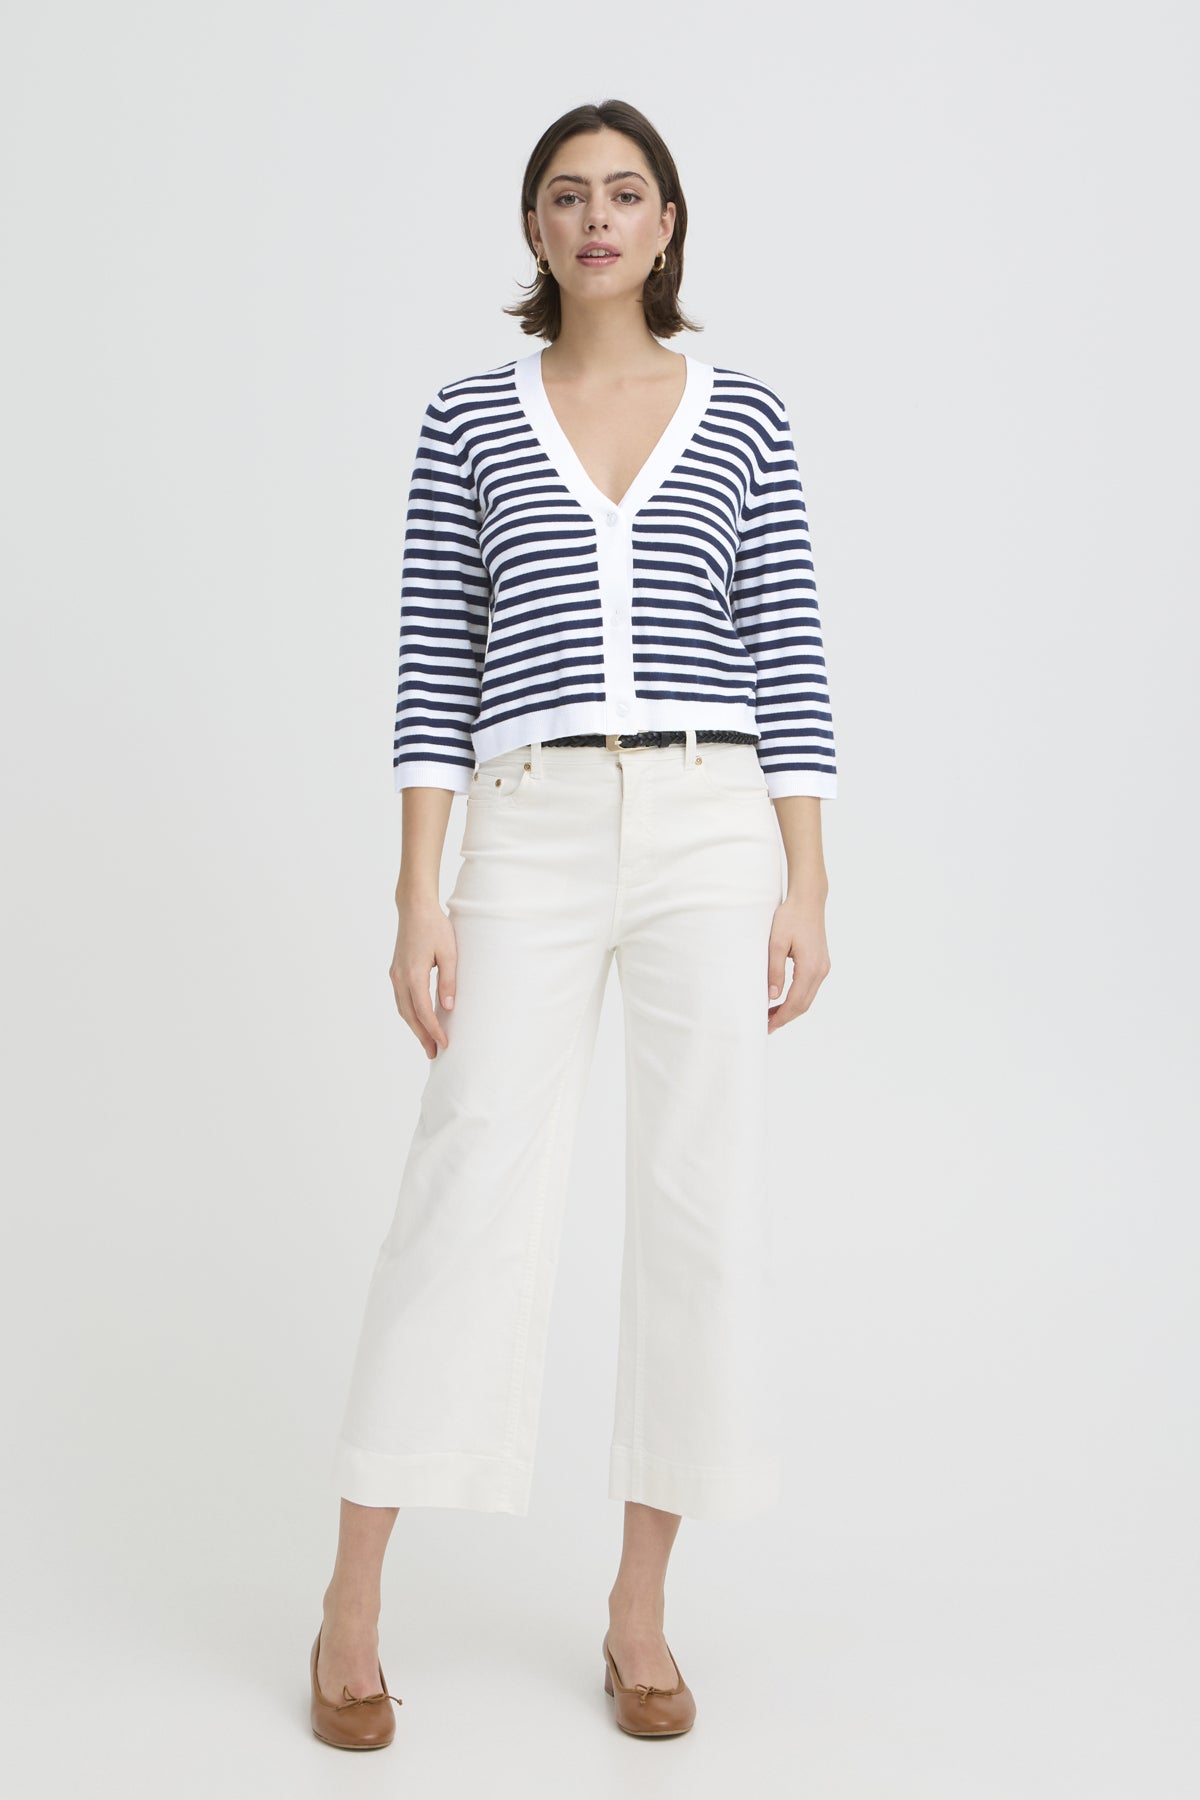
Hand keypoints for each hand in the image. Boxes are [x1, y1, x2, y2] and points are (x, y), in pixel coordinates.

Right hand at [390, 894, 458, 1057]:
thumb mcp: (449, 953)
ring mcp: (396, 975)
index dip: (434, 1030)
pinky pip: (401, 999)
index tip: (444, 1044)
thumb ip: (448, 982)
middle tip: (434, 1053)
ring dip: (414, 1027)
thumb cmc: (435, 927)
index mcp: (413, 975)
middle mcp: (400, 978)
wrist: (415, 908)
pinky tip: (419, 1019)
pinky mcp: (396, 971)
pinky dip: (409, 1014)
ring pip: (403, 1009)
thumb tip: (448, 1008)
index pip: (423, 1011)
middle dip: (422, 1036)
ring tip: (427, 1041)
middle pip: (409, 1015)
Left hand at [766, 896, 830, 1032]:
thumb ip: (774, 970)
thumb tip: (772, 996)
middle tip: (766, 1025)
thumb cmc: (790, 917)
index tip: (766, 1026)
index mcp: (810, 967)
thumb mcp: (776, 943)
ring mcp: (823, 967)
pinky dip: (797, 998)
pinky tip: (782, 998)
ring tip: (771, 1015)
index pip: (795, 1002)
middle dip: (785, 1017)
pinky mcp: (822, 963)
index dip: (781, 1017)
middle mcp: (821, 970)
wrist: (808, 900)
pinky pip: (810, 987)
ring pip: (808, 998)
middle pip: (804, 1004)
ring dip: (791, 1009)